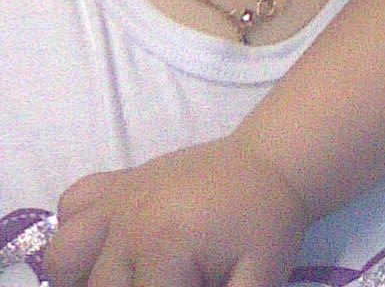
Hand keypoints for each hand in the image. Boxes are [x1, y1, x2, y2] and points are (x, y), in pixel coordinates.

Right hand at [44, 138, 309, 286]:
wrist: (272, 159)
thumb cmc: (266, 222)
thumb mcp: (257, 278)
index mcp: (163, 245)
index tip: (194, 283)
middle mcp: (128, 221)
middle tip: (175, 277)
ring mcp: (118, 197)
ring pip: (64, 258)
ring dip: (86, 278)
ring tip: (130, 278)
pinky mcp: (118, 181)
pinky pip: (72, 206)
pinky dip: (79, 234)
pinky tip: (110, 246)